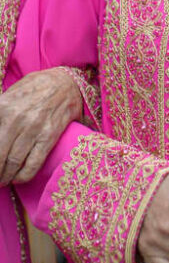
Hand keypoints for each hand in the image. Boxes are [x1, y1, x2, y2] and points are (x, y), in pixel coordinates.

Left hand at [0, 68, 82, 185]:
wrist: (68, 82)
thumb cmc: (37, 86)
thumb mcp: (11, 92)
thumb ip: (0, 111)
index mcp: (3, 107)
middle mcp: (16, 119)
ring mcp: (33, 129)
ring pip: (13, 162)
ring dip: (5, 176)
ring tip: (3, 180)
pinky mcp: (49, 137)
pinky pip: (33, 164)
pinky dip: (23, 176)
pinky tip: (18, 178)